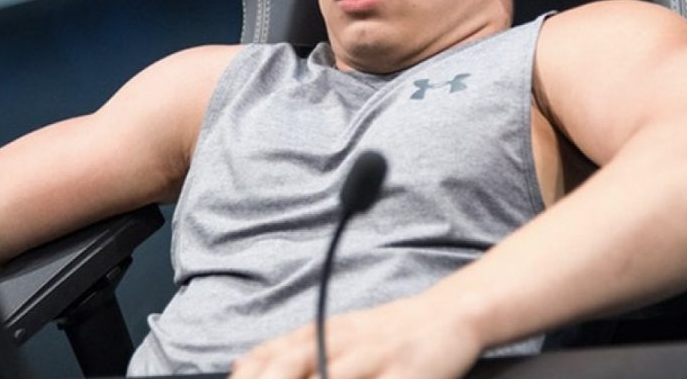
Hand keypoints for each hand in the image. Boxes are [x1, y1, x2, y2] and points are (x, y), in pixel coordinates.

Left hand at [228, 293, 482, 378]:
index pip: (270, 356)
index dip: (248, 374)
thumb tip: (239, 366)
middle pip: (290, 365)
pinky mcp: (405, 374)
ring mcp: (372, 359)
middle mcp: (340, 343)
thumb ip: (288, 349)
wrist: (447, 314)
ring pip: (329, 376)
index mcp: (319, 333)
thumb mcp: (333, 330)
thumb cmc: (385, 332)